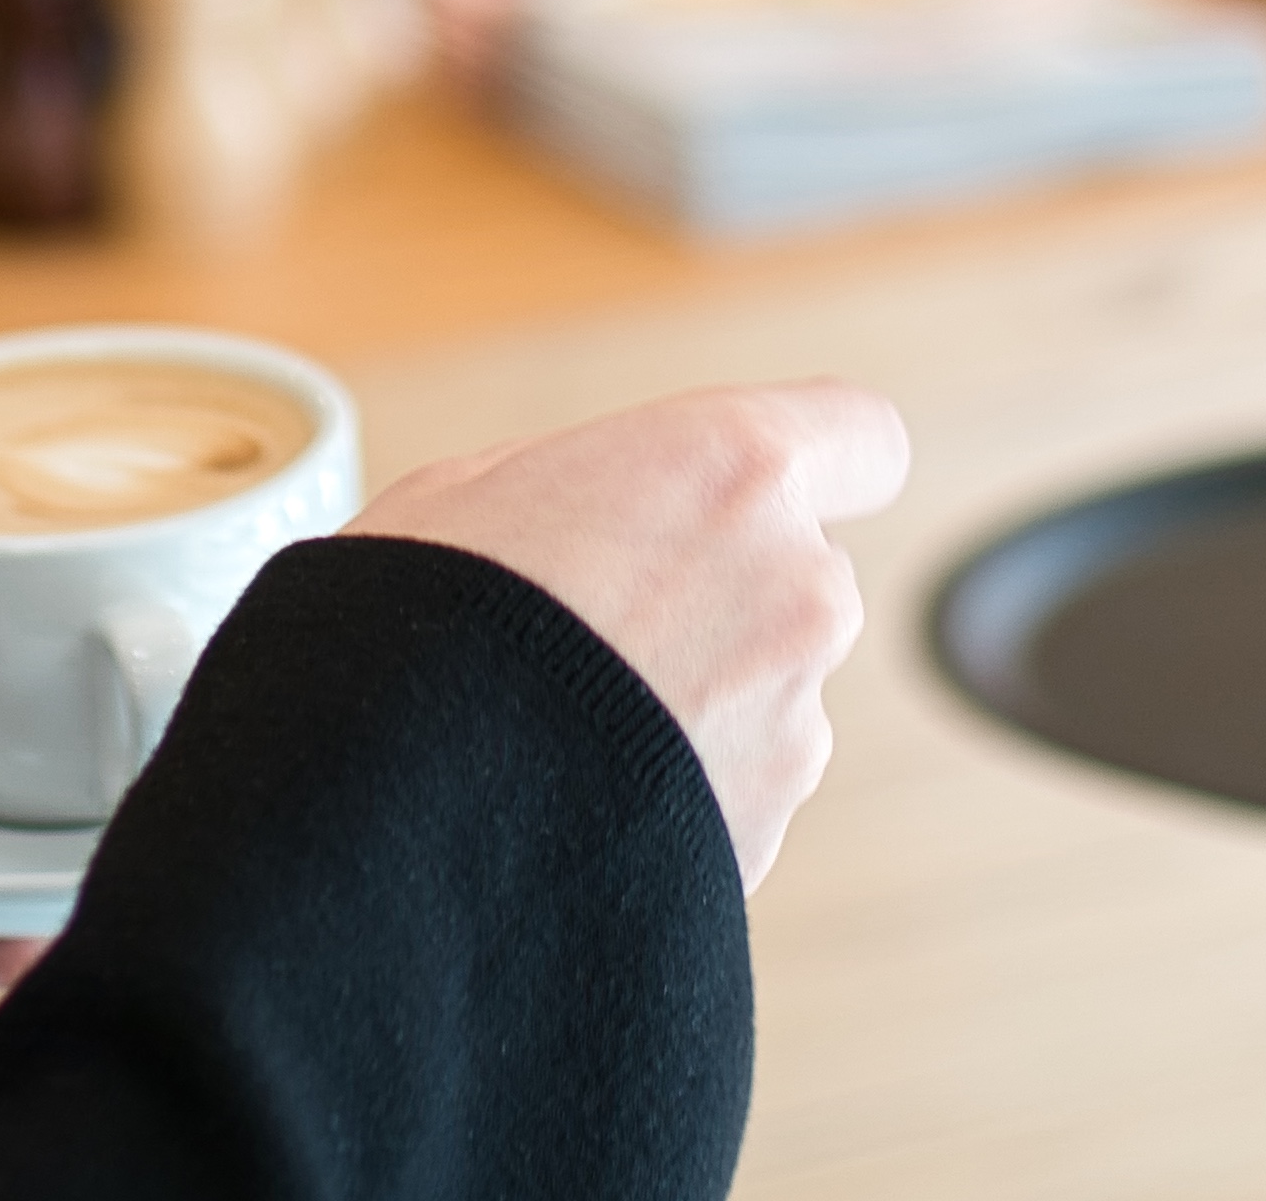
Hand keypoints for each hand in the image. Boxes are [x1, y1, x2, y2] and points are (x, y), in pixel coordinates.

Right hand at [351, 380, 910, 890]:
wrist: (402, 810)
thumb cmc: (418, 622)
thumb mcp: (474, 488)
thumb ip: (591, 484)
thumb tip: (603, 512)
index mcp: (735, 470)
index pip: (864, 436)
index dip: (821, 462)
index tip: (760, 492)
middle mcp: (798, 586)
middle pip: (800, 571)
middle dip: (723, 592)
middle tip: (598, 621)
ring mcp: (795, 719)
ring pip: (768, 687)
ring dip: (699, 697)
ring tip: (567, 724)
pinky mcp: (769, 829)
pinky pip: (737, 785)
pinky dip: (680, 788)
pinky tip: (580, 791)